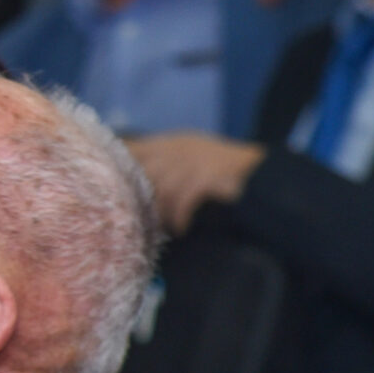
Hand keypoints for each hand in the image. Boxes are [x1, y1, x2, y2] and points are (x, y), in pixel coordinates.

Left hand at [128, 132, 263, 232]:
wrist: (264, 174)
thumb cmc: (224, 172)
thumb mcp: (190, 159)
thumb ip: (162, 166)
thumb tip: (131, 186)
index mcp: (172, 143)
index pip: (131, 150)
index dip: (116, 169)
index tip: (109, 190)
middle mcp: (179, 148)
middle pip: (142, 172)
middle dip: (138, 199)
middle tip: (137, 221)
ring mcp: (194, 160)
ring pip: (161, 189)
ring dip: (160, 214)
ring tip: (163, 229)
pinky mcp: (209, 176)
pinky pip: (183, 200)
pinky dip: (179, 218)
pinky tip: (180, 230)